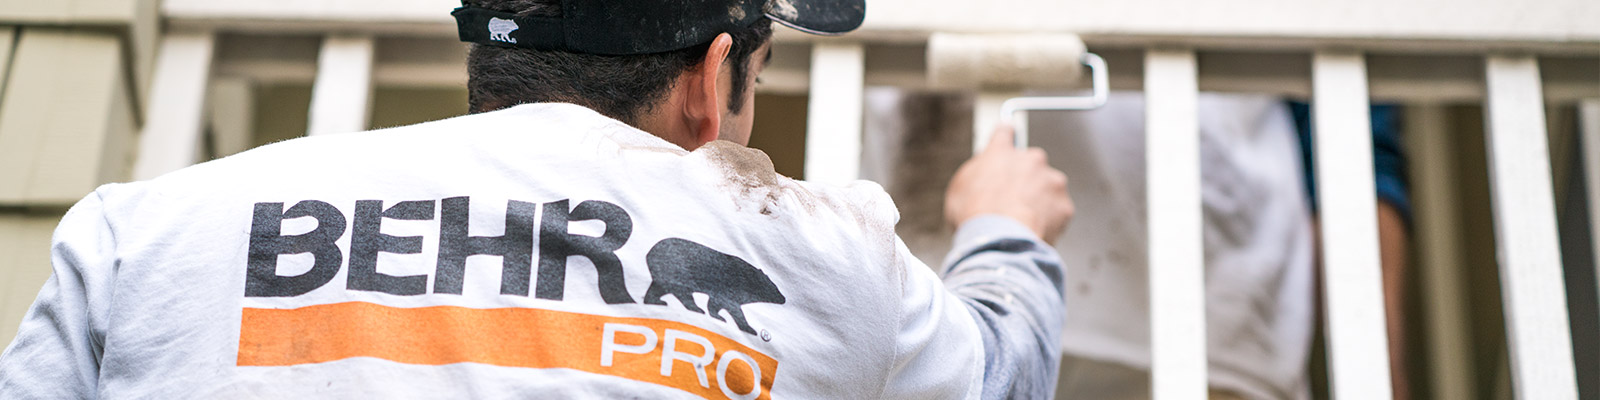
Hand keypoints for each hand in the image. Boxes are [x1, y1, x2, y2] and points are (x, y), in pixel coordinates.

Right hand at [944, 125, 1074, 243]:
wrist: (999, 239)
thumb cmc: (974, 215)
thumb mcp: (959, 188)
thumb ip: (975, 174)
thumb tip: (982, 175)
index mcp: (1001, 152)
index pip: (1005, 133)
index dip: (1005, 139)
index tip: (1007, 142)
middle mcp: (1031, 160)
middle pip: (1031, 163)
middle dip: (1025, 179)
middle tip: (1011, 201)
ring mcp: (1052, 181)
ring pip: (1048, 187)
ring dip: (1039, 200)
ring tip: (1022, 221)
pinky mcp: (1064, 205)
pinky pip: (1058, 212)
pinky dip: (1049, 221)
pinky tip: (1033, 231)